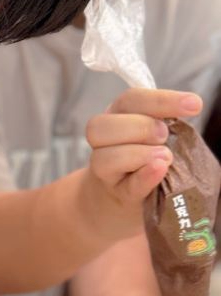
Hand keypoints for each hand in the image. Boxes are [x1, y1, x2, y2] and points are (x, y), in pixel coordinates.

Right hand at [83, 89, 202, 237]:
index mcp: (118, 116)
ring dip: (138, 154)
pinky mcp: (118, 195)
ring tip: (165, 158)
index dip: (161, 100)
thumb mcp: (156, 134)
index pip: (131, 100)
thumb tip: (190, 109)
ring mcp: (105, 171)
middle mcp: (104, 140)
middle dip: (139, 127)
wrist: (124, 195)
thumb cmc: (148, 158)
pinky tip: (160, 170)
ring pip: (104, 158)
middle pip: (101, 126)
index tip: (194, 105)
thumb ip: (166, 122)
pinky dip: (144, 177)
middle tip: (164, 135)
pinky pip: (126, 186)